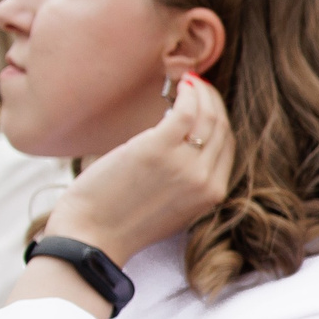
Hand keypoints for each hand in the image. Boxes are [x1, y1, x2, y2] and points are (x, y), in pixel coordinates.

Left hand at [46, 74, 234, 263]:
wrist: (92, 237)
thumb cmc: (121, 221)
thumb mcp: (171, 207)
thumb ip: (186, 180)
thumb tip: (183, 139)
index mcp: (212, 195)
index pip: (227, 146)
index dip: (219, 119)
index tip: (207, 104)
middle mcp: (205, 180)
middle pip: (222, 128)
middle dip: (213, 101)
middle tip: (199, 86)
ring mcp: (185, 165)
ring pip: (209, 116)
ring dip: (202, 92)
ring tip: (188, 81)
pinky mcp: (159, 150)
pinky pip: (186, 111)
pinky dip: (188, 93)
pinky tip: (179, 84)